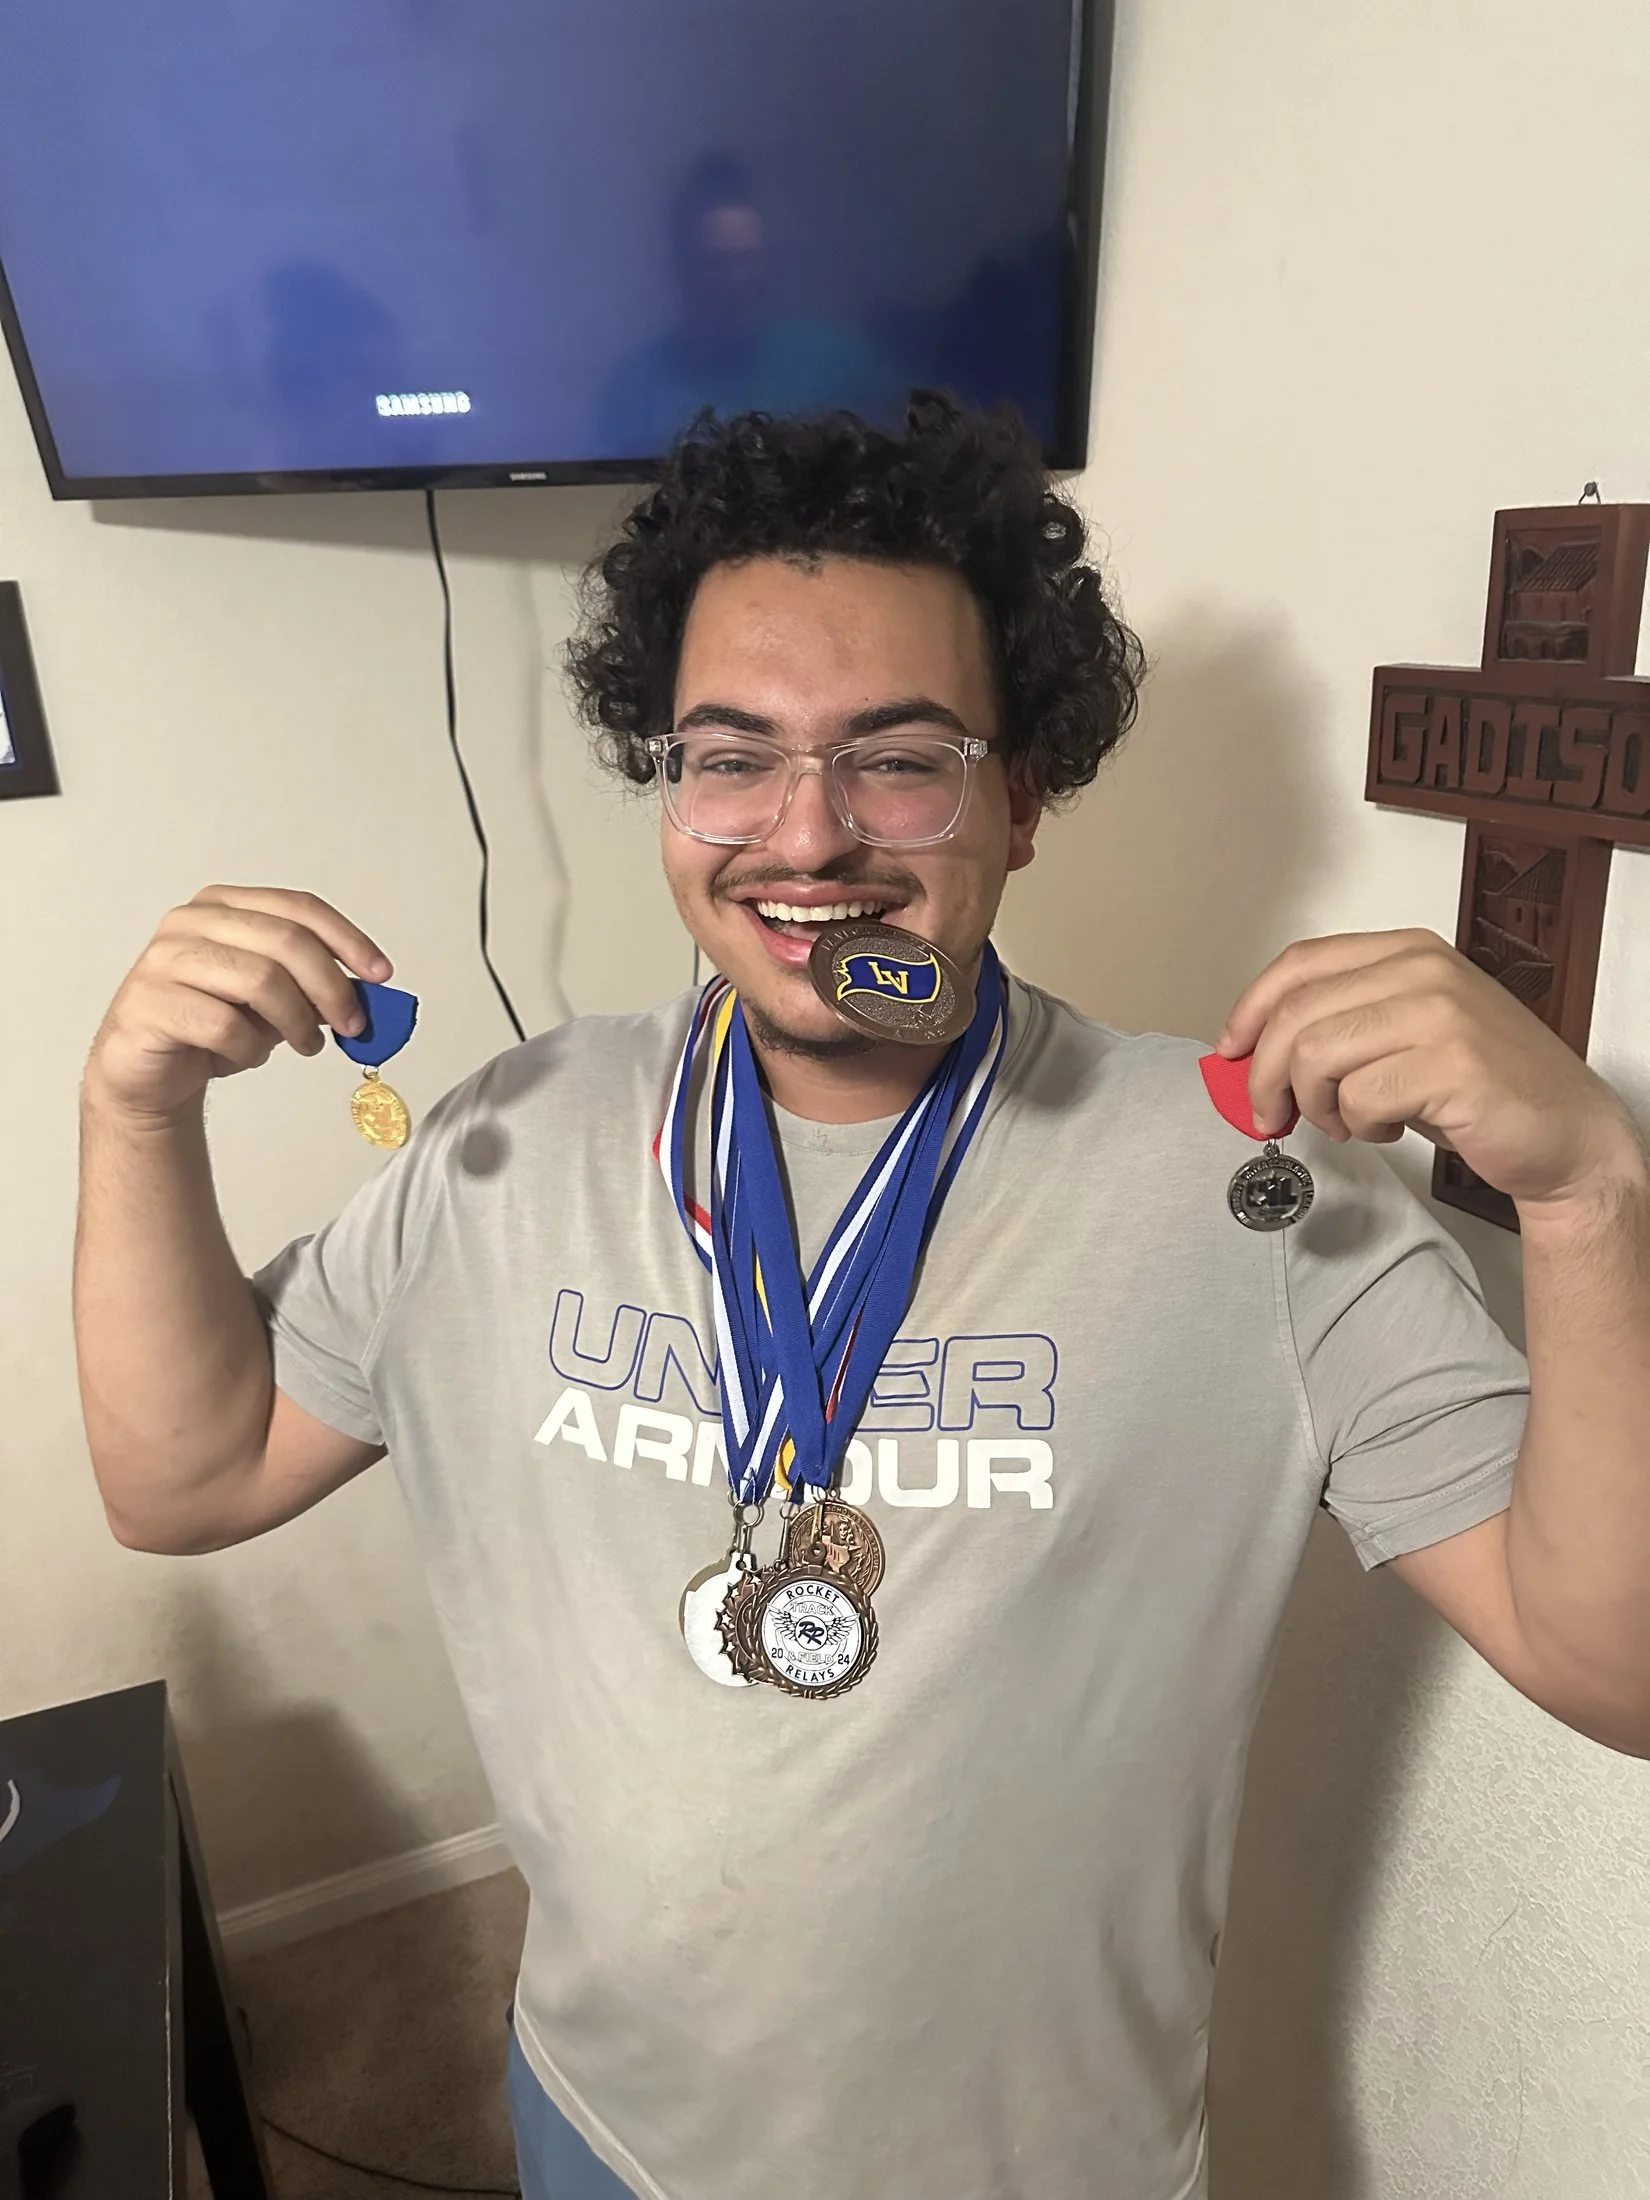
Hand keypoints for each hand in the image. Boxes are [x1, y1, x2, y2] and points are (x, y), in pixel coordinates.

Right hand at [86, 886, 391, 1124]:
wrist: (148, 1073)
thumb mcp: (275, 1001)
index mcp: (223, 905)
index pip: (298, 907)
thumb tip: (367, 990)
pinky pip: (224, 1026)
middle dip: (331, 987)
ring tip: (306, 1044)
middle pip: (285, 941)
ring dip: (297, 1022)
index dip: (347, 939)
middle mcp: (190, 923)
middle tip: (353, 1024)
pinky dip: (250, 1048)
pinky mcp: (150, 1003)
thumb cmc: (209, 1028)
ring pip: (260, 981)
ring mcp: (164, 960)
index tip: (380, 974)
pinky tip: (247, 1054)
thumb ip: (313, 986)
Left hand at [1217, 928, 1647, 1212]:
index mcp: (1409, 951)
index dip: (1251, 1009)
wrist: (1566, 1132)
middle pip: (1297, 1014)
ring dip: (1317, 1106)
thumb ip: (1341, 1026)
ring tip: (1345, 1123)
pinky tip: (1385, 1129)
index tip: (1230, 1050)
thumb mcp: (1405, 1034)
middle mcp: (1423, 971)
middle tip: (1269, 1114)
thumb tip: (1252, 1052)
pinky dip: (1358, 1125)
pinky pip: (1358, 1098)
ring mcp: (1439, 1014)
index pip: (1300, 963)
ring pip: (1318, 1056)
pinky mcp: (1451, 1065)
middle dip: (1267, 1074)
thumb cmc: (1481, 1086)